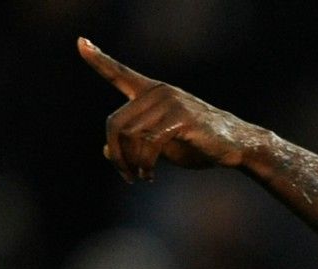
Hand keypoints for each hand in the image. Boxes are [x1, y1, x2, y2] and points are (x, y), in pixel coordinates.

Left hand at [78, 37, 260, 181]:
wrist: (236, 147)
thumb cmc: (198, 144)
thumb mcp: (161, 145)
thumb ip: (134, 143)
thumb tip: (106, 150)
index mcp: (152, 92)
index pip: (119, 73)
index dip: (98, 59)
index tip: (81, 43)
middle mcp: (159, 92)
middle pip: (115, 123)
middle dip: (117, 154)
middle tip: (126, 175)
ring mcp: (170, 103)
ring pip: (130, 135)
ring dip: (131, 163)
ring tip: (141, 177)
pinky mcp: (182, 118)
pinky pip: (149, 142)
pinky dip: (144, 163)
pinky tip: (149, 174)